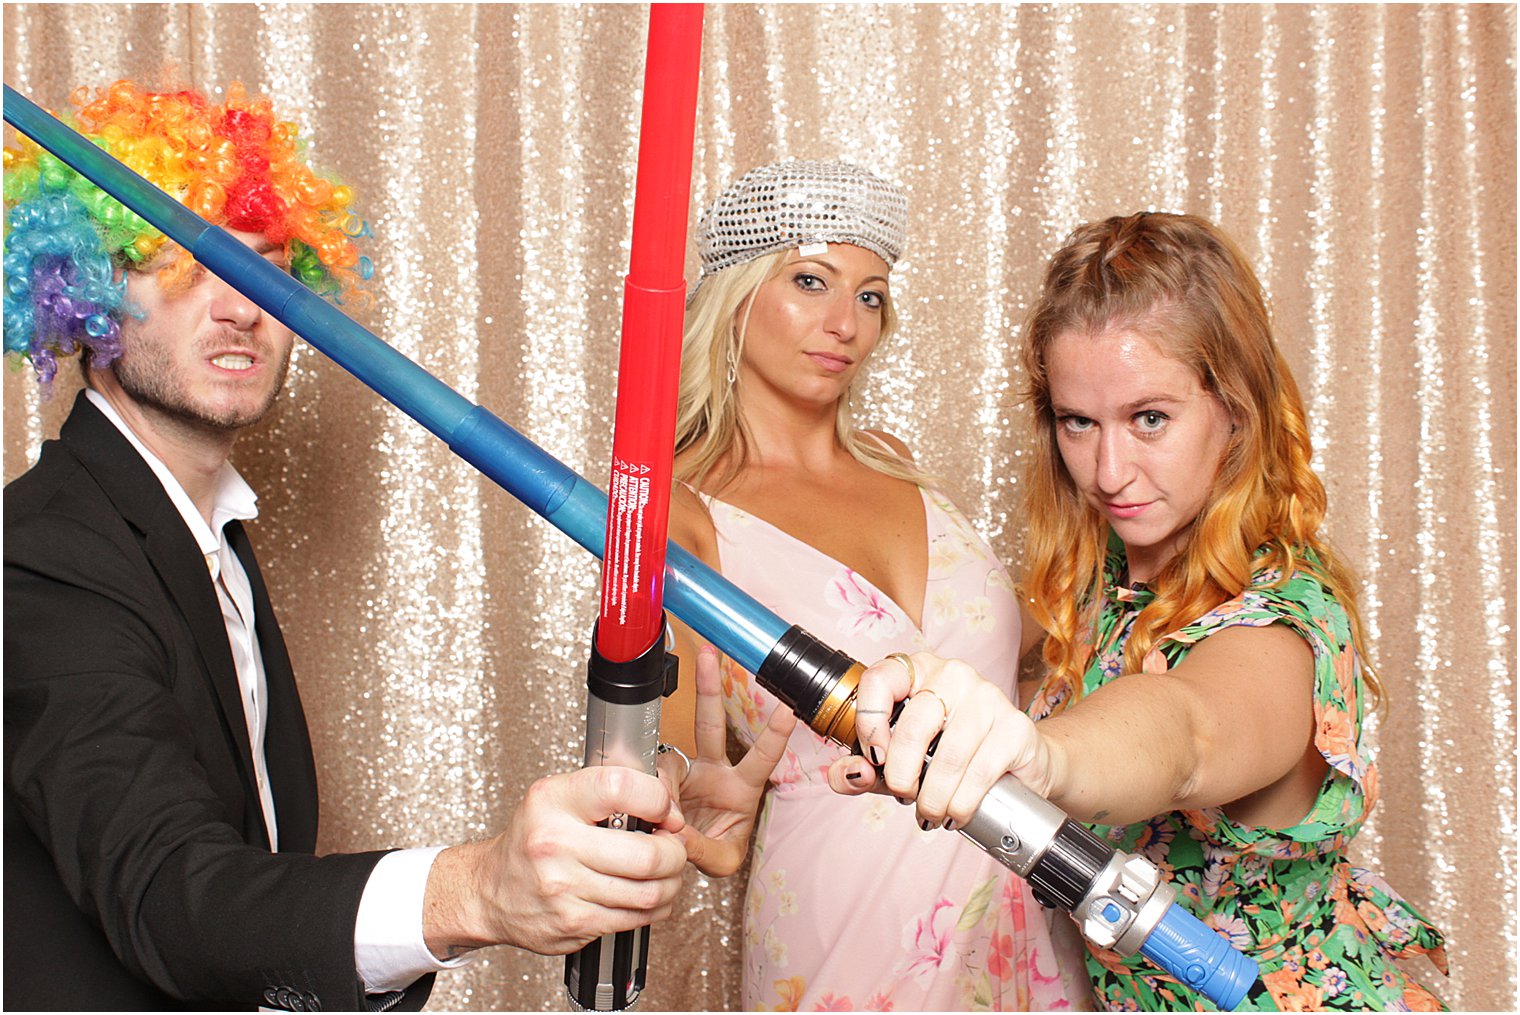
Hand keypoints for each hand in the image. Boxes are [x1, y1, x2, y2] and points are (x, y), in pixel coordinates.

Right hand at [423, 765, 687, 957]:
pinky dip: (653, 908)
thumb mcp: (559, 796)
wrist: (490, 890)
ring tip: (666, 872)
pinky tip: (647, 894)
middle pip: (647, 855)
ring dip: (670, 883)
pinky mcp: (573, 924)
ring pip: (649, 893)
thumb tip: (667, 806)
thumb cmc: (533, 839)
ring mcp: (563, 889)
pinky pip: (634, 918)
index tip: (665, 811)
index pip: (620, 787)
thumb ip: (610, 791)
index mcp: (553, 801)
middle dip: (674, 852)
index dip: (657, 799)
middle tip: (673, 847)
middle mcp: (554, 844)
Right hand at [662, 644, 795, 876]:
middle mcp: (714, 772)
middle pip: (710, 723)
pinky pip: (648, 781)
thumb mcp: (720, 860)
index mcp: (741, 788)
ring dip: (663, 787)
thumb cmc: (713, 851)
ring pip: (668, 759)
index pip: (762, 755)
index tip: (789, 707)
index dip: (775, 731)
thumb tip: (673, 825)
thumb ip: (701, 846)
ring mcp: (685, 773)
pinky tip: (648, 818)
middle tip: (706, 654)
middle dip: (708, 687)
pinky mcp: (658, 780)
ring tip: (666, 819)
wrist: (678, 858)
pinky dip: (646, 799)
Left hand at [825, 652, 1057, 828]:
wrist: (1016, 763)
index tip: (873, 758)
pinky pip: (979, 772)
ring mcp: (987, 697)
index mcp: (917, 671)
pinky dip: (960, 803)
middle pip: (913, 725)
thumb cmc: (949, 755)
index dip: (868, 722)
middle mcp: (952, 675)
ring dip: (932, 798)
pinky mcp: (1014, 726)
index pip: (880, 679)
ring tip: (929, 814)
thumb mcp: (898, 760)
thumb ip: (865, 768)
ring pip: (947, 756)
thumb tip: (849, 775)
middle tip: (903, 795)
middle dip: (901, 775)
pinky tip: (955, 814)